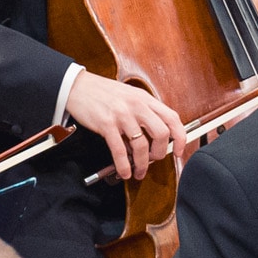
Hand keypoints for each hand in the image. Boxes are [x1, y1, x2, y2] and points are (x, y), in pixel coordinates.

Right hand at [68, 71, 188, 181]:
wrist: (77, 86)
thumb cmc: (103, 92)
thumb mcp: (129, 95)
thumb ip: (144, 110)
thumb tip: (155, 134)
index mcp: (144, 98)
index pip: (172, 118)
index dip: (180, 137)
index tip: (179, 150)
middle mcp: (136, 105)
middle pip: (161, 134)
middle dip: (160, 152)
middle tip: (155, 159)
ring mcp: (121, 115)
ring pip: (141, 145)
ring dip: (142, 164)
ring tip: (139, 171)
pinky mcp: (106, 124)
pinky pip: (119, 150)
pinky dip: (124, 165)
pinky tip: (125, 171)